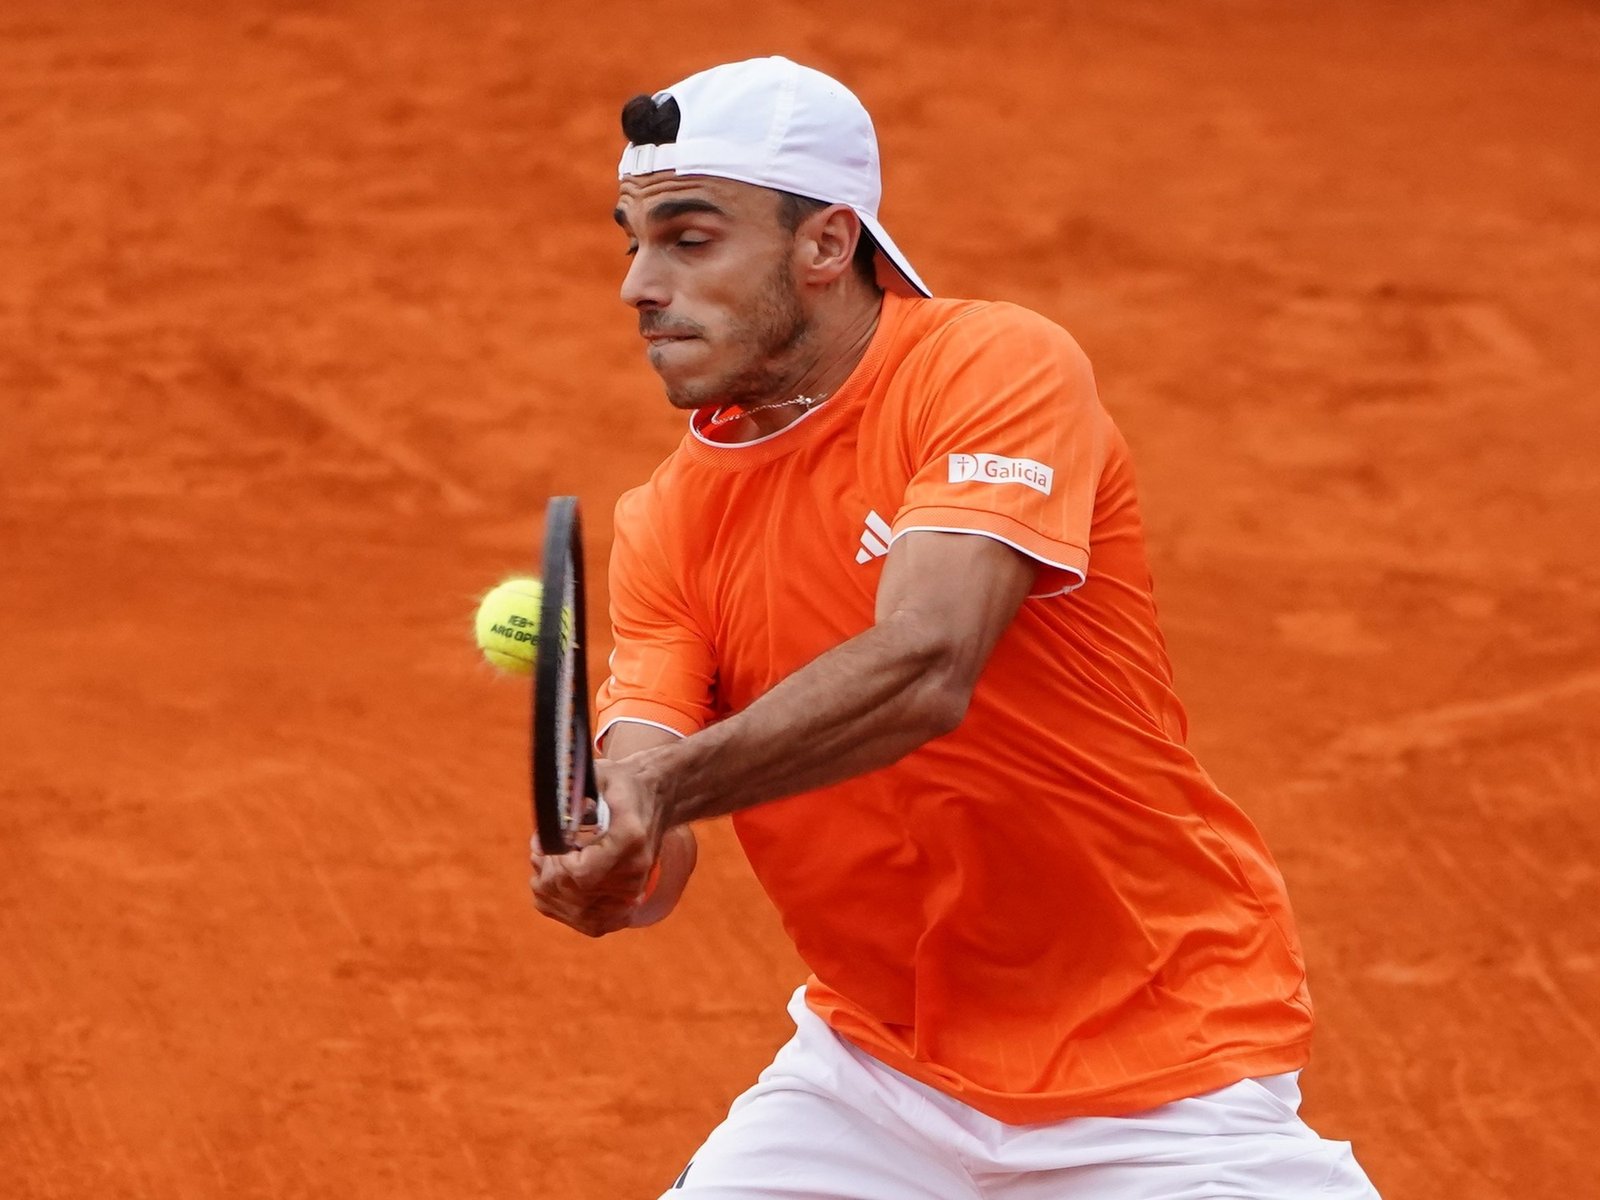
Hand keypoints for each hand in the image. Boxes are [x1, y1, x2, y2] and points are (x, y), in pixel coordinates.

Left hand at [528, 754, 670, 936]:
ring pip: (575, 912)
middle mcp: (634, 870)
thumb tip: (545, 821)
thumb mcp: (597, 776)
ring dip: (551, 890)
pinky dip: (564, 906)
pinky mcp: (628, 906)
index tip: (544, 842)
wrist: (657, 798)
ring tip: (549, 861)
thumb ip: (570, 793)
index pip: (580, 873)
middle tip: (541, 847)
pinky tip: (560, 882)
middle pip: (573, 894)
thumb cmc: (622, 785)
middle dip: (546, 872)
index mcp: (629, 837)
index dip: (554, 864)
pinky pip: (587, 922)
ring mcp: (633, 892)